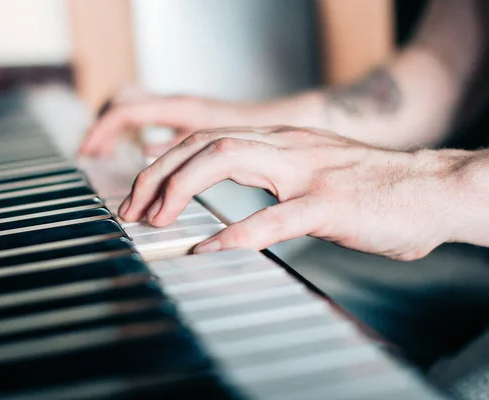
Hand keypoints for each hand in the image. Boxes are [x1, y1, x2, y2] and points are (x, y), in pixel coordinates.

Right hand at [78, 85, 266, 155]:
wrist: (291, 119)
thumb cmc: (266, 135)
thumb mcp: (225, 151)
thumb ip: (187, 157)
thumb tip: (153, 169)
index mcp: (185, 109)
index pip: (126, 111)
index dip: (102, 132)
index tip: (87, 153)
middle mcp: (180, 104)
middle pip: (124, 104)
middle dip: (103, 130)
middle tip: (91, 156)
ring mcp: (184, 110)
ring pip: (135, 109)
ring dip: (116, 131)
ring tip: (104, 157)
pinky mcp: (189, 120)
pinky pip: (148, 119)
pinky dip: (133, 134)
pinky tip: (136, 156)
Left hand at [118, 125, 459, 260]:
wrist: (431, 187)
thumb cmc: (370, 186)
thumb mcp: (308, 168)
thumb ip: (269, 173)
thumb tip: (228, 196)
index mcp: (279, 140)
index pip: (206, 139)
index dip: (165, 163)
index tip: (142, 193)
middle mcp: (285, 146)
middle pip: (203, 143)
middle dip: (157, 173)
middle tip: (132, 208)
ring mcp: (306, 171)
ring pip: (226, 159)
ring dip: (181, 188)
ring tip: (156, 219)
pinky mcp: (329, 204)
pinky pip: (273, 217)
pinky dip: (233, 233)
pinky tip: (207, 248)